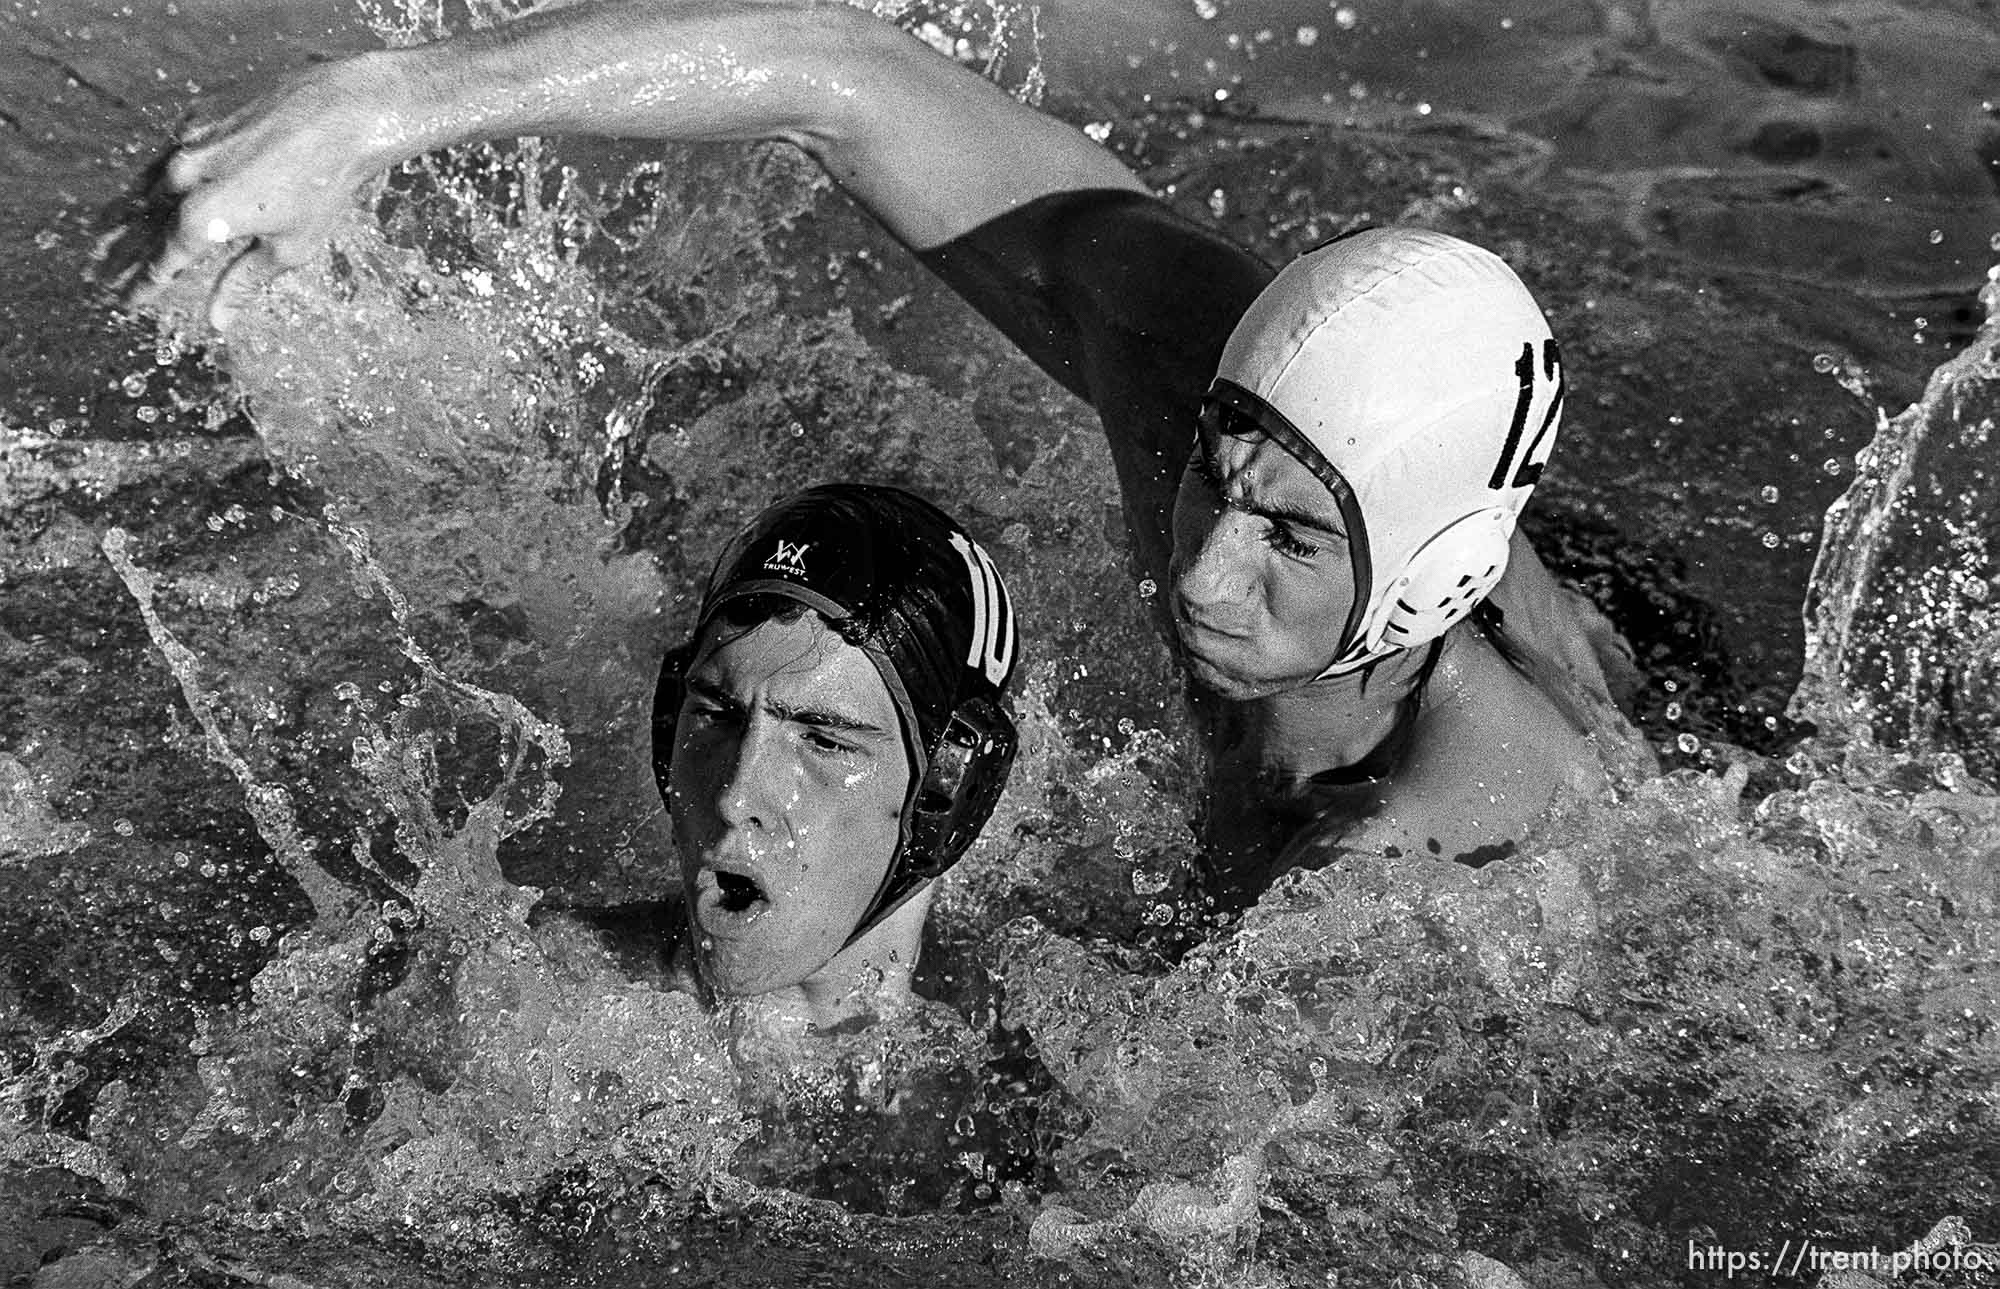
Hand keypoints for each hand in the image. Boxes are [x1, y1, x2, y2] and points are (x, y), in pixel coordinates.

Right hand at [93, 54, 410, 329]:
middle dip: (118, 255)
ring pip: (142, 187)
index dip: (143, 285)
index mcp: (201, 219)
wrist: (340, 114)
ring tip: (102, 239)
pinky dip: (148, 180)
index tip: (126, 301)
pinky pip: (163, 156)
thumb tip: (217, 321)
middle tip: (97, 276)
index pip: (161, 262)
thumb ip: (243, 282)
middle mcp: (181, 179)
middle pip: (139, 226)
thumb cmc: (323, 187)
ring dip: (121, 217)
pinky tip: (142, 192)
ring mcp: (185, 143)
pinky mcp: (196, 117)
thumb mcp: (289, 247)